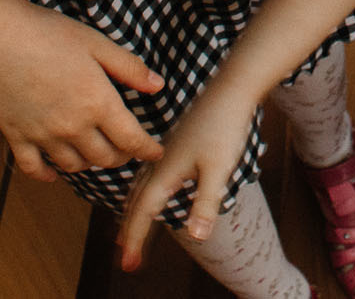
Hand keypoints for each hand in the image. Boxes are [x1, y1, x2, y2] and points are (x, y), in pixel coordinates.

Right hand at [0, 0, 164, 181]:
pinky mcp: (16, 136)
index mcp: (97, 103)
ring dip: (88, 163)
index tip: (155, 152)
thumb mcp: (97, 43)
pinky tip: (54, 171)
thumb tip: (158, 86)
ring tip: (94, 152)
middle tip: (125, 148)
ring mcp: (43, 135)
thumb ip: (129, 68)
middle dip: (120, 157)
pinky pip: (34, 168)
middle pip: (104, 158)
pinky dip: (47, 174)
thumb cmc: (49, 33)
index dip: (147, 149)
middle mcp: (72, 126)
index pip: (131, 140)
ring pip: (73, 166)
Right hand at [117, 83, 260, 269]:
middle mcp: (159, 160)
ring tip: (127, 229)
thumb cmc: (226, 126)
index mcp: (166, 170)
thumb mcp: (219, 169)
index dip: (134, 239)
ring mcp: (165, 150)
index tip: (127, 264)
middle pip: (136, 201)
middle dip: (128, 230)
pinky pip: (147, 172)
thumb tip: (196, 237)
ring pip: (139, 186)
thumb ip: (206, 203)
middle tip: (124, 257)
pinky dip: (141, 190)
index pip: (143, 212)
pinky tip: (149, 189)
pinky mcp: (173, 142)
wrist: (230, 89)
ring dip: (132, 210)